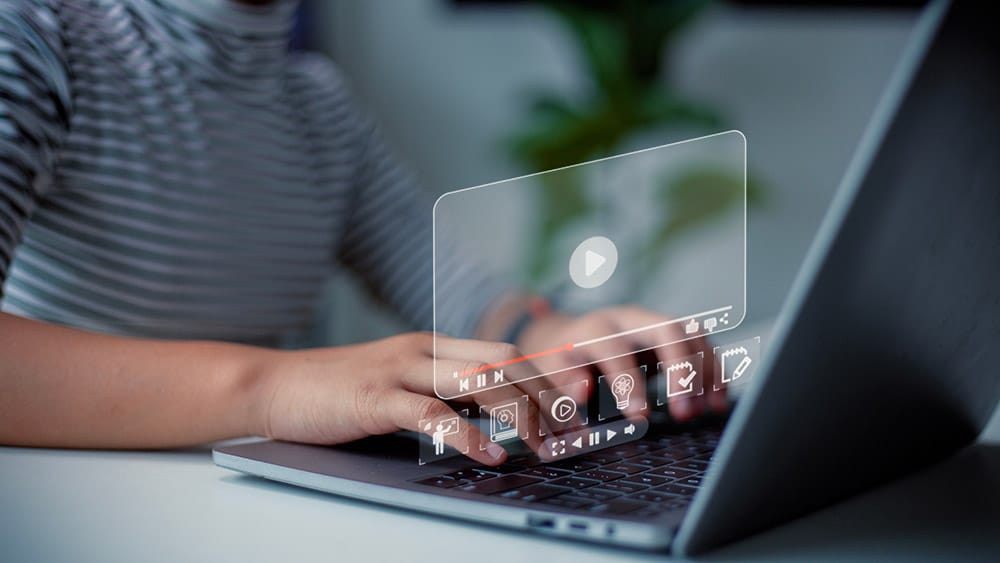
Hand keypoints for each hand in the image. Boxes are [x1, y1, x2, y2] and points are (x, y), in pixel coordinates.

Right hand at [250, 333, 548, 464]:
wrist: (273, 386)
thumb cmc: (336, 394)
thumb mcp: (399, 388)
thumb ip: (442, 397)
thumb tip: (491, 420)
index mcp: (432, 348)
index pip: (503, 354)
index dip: (543, 380)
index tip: (570, 412)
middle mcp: (423, 351)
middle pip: (502, 363)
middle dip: (544, 398)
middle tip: (570, 435)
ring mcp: (398, 370)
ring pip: (476, 381)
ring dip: (518, 414)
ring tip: (543, 446)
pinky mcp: (374, 397)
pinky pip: (430, 413)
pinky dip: (465, 434)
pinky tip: (489, 454)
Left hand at [517, 306, 726, 420]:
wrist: (569, 336)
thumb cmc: (561, 358)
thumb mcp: (551, 370)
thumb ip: (565, 381)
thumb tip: (583, 392)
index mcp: (595, 328)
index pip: (616, 348)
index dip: (629, 381)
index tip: (639, 416)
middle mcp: (629, 319)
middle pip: (668, 330)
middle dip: (682, 369)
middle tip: (685, 412)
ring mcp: (653, 323)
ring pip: (692, 334)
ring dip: (705, 372)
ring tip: (706, 409)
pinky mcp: (671, 336)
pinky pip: (702, 346)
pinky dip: (714, 371)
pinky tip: (716, 400)